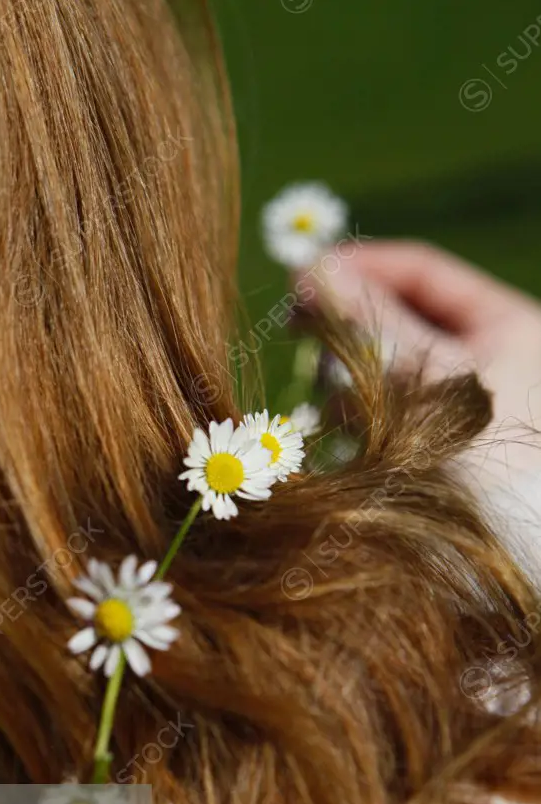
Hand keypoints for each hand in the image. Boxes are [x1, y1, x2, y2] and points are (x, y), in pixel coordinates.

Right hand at [297, 240, 540, 474]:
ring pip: (388, 361)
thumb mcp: (425, 374)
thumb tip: (311, 268)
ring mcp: (460, 396)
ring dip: (353, 371)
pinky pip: (387, 403)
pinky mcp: (435, 434)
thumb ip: (369, 319)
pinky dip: (362, 407)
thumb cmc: (479, 452)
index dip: (363, 265)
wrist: (506, 538)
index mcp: (505, 321)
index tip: (305, 274)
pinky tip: (344, 424)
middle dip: (352, 323)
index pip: (422, 270)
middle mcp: (488, 352)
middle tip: (297, 320)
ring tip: (334, 394)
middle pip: (402, 314)